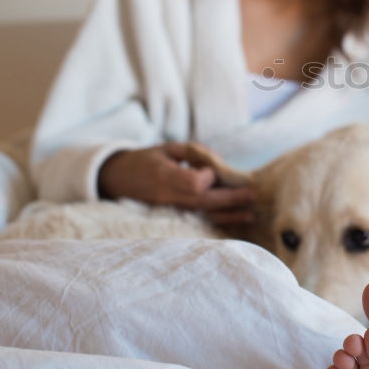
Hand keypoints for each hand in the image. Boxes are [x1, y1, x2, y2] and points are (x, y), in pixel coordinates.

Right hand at [97, 143, 255, 225]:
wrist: (115, 180)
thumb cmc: (143, 160)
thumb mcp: (165, 147)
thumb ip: (193, 151)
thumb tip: (218, 161)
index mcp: (163, 174)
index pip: (192, 183)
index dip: (208, 177)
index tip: (215, 170)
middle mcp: (166, 195)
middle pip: (202, 201)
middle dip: (230, 199)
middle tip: (252, 194)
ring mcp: (167, 208)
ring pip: (202, 214)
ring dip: (228, 214)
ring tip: (250, 212)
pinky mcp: (170, 215)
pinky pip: (197, 219)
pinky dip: (217, 220)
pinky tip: (235, 220)